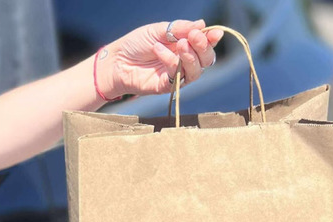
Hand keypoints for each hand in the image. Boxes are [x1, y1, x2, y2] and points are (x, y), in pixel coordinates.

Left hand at [95, 20, 223, 98]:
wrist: (116, 60)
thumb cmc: (136, 44)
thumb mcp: (158, 30)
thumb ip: (179, 28)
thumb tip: (202, 25)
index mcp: (185, 45)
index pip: (205, 44)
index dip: (212, 39)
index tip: (215, 33)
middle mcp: (184, 61)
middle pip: (206, 59)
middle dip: (203, 47)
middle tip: (194, 37)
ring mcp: (177, 75)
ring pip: (197, 70)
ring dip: (191, 56)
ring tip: (179, 44)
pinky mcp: (168, 86)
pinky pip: (178, 77)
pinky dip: (171, 61)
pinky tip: (159, 50)